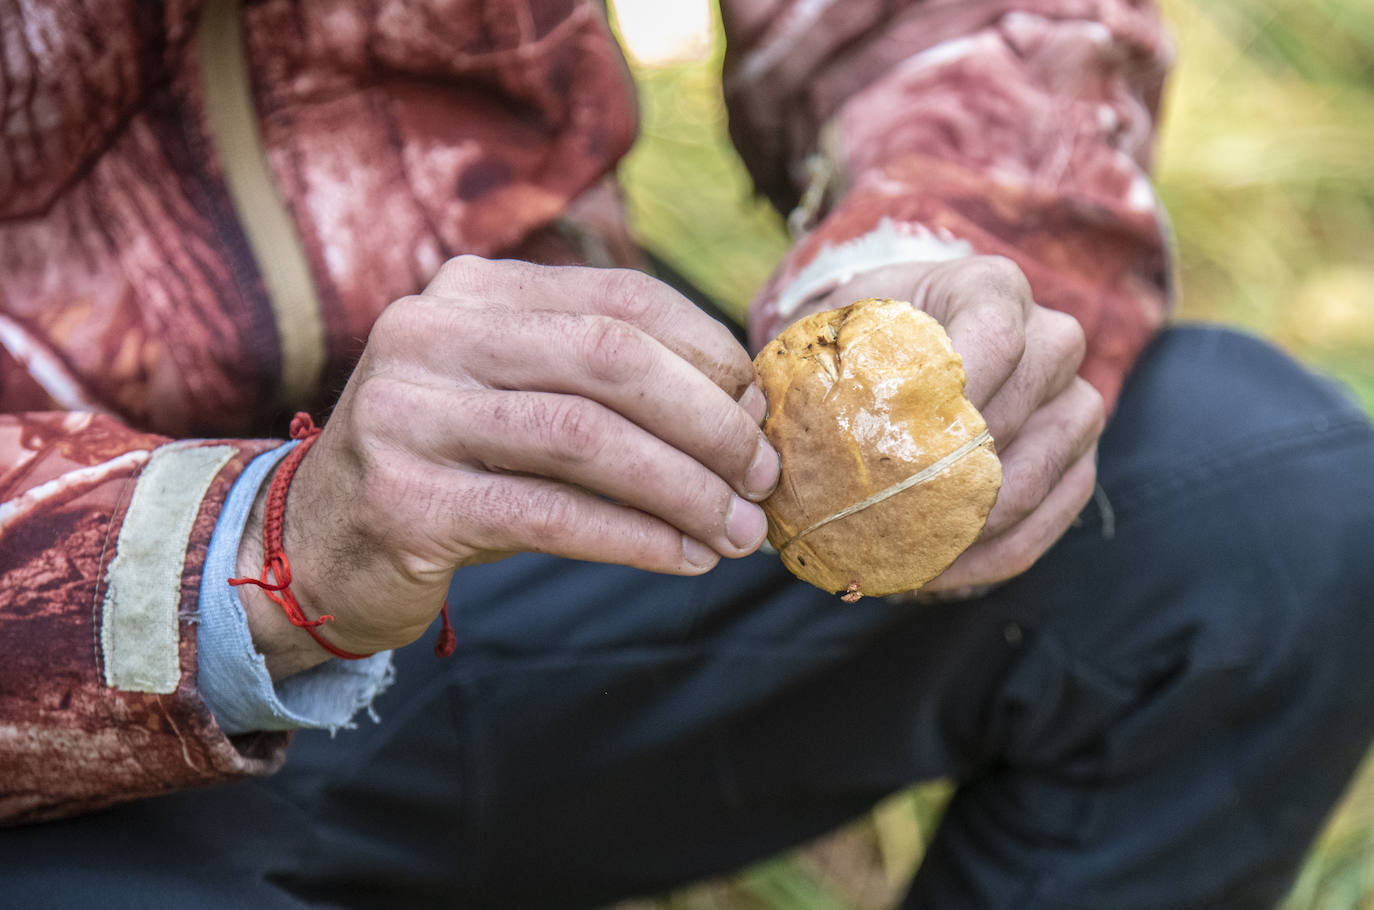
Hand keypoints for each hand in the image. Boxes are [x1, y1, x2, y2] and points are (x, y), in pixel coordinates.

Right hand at [238, 256, 778, 677]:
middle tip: (764, 477)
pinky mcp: (405, 500)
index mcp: (472, 291)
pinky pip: (553, 514)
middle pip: (613, 360)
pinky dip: (636, 537)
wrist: (311, 544)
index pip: (622, 299)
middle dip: (710, 422)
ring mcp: (409, 413)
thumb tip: (744, 407)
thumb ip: (605, 388)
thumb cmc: (448, 470)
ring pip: (587, 437)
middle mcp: (432, 333)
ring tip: (739, 531)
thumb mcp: (517, 401)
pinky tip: (684, 559)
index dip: (709, 352)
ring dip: (685, 489)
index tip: (759, 409)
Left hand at [801, 255, 1104, 592]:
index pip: (991, 340)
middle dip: (939, 480)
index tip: (887, 447)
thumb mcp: (841, 328)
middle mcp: (1052, 340)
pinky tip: (930, 574)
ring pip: (1029, 484)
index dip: (946, 399)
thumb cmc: (874, 336)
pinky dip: (984, 560)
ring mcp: (1077, 404)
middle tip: (872, 523)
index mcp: (993, 289)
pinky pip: (1042, 527)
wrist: (920, 340)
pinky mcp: (1080, 463)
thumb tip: (770, 438)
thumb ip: (818, 367)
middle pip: (1011, 420)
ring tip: (893, 559)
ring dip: (960, 532)